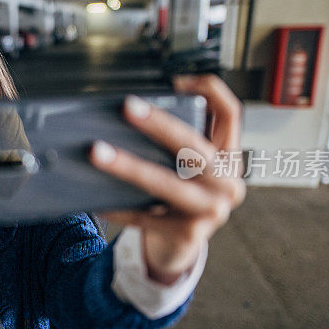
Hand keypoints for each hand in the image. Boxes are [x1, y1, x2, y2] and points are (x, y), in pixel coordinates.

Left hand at [90, 74, 245, 284]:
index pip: (231, 114)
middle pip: (193, 145)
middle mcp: (227, 184)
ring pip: (165, 182)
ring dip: (128, 165)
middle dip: (158, 124)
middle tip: (127, 107)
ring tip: (98, 152)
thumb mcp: (187, 169)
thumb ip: (175, 144)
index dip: (208, 90)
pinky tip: (99, 199)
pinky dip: (118, 206)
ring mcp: (211, 211)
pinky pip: (144, 215)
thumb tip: (131, 113)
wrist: (178, 247)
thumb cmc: (178, 199)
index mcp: (228, 159)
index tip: (176, 80)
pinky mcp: (187, 234)